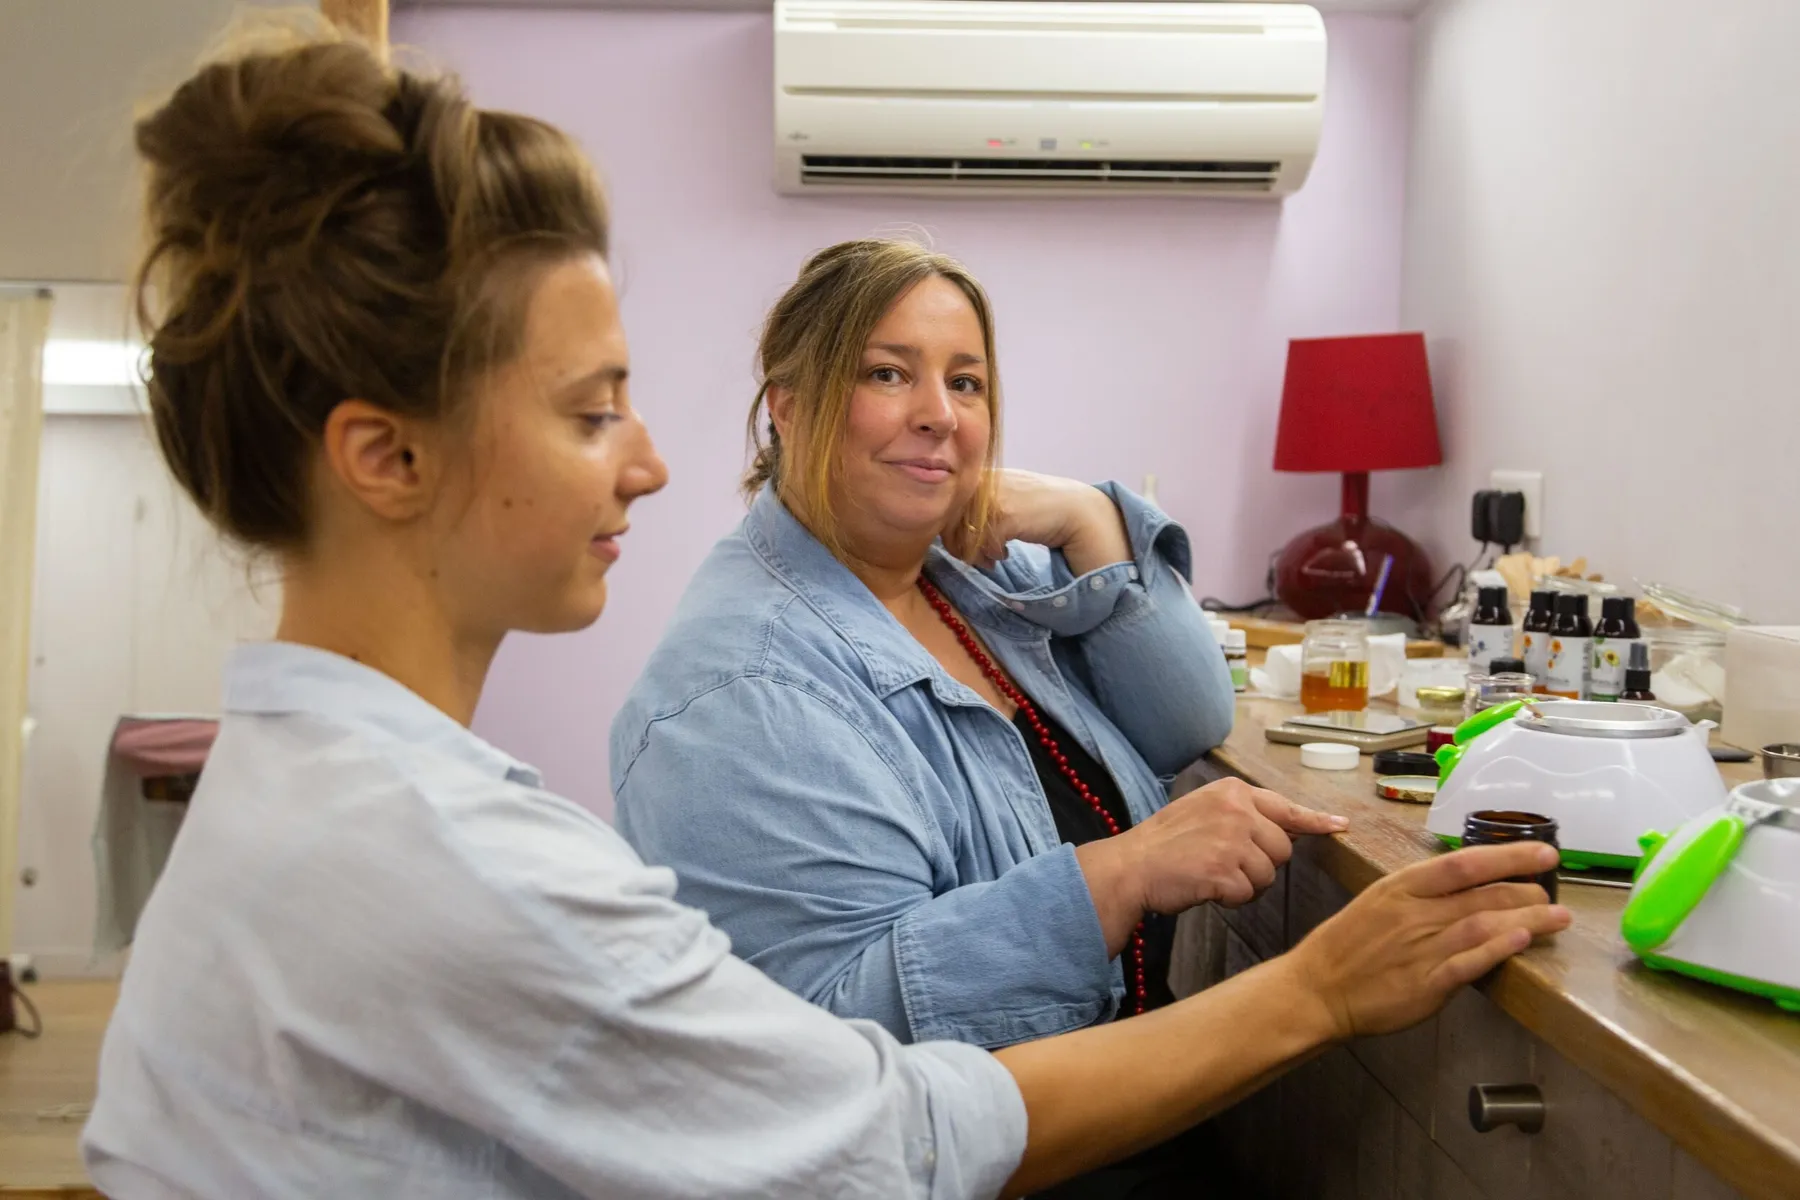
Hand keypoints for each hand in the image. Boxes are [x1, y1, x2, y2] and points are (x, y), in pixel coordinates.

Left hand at [957, 469, 1129, 574]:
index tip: (963, 542)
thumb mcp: (1004, 495)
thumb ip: (978, 504)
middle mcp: (983, 483)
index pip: (947, 503)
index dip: (949, 527)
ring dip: (975, 553)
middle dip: (958, 544)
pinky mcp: (1006, 515)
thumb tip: (948, 526)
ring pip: (963, 533)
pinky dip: (992, 554)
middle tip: (977, 557)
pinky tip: (1005, 555)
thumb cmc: (1037, 506)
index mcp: (979, 475)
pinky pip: (983, 542)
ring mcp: (993, 498)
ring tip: (991, 558)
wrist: (1074, 509)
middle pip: (949, 520)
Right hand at [1077, 779, 1346, 953]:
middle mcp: (1237, 811)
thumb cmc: (1165, 843)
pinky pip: (1249, 894)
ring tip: (1211, 874)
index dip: (1316, 821)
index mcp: (1233, 792)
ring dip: (1245, 884)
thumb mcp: (1204, 810)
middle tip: (1224, 864)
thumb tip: (1289, 828)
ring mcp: (1232, 840)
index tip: (1341, 826)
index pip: (1286, 808)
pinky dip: (1231, 898)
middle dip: (1261, 864)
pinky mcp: (1225, 871)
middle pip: (1282, 849)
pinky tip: (1206, 887)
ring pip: (1268, 875)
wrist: (1131, 866)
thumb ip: (1243, 814)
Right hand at [1283, 843, 1572, 1040]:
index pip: (1464, 863)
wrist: (1316, 989)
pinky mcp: (1425, 984)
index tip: (1543, 851)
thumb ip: (1421, 894)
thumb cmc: (1346, 945)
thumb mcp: (1378, 902)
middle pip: (1482, 893)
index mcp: (1401, 887)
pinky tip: (1519, 940)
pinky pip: (1467, 963)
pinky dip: (1495, 950)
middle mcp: (1414, 913)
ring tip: (1558, 917)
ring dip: (1526, 918)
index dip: (1508, 854)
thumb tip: (1467, 887)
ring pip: (1483, 924)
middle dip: (1526, 889)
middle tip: (1552, 892)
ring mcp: (1420, 948)